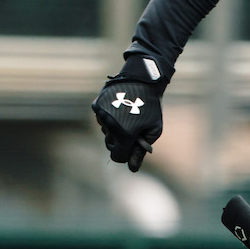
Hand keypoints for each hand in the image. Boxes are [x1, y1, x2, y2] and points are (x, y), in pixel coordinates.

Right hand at [93, 55, 166, 171]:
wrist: (142, 79)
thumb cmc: (151, 107)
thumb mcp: (152, 130)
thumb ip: (140, 151)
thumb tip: (132, 169)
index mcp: (124, 135)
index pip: (117, 157)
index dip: (125, 156)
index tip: (130, 150)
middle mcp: (109, 126)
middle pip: (110, 145)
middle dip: (120, 142)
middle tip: (131, 132)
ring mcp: (101, 115)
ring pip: (105, 131)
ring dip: (114, 129)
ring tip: (127, 118)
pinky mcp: (96, 105)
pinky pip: (100, 119)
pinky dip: (108, 118)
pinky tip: (119, 109)